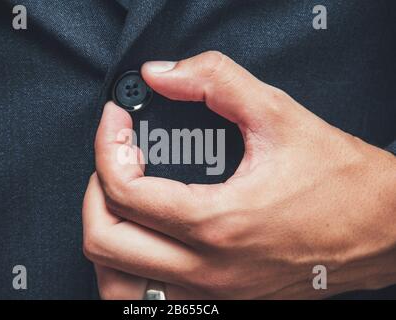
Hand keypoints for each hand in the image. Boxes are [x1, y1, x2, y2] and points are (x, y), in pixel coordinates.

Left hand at [83, 51, 395, 298]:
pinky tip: (145, 239)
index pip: (123, 190)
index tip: (118, 121)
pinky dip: (131, 270)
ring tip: (121, 201)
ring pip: (118, 285)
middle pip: (106, 241)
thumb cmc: (342, 181)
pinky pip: (151, 301)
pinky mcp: (225, 299)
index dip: (106, 145)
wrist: (384, 229)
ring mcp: (215, 292)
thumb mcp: (278, 114)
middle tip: (116, 159)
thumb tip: (163, 74)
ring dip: (107, 237)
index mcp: (218, 222)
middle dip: (96, 191)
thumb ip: (215, 81)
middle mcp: (209, 268)